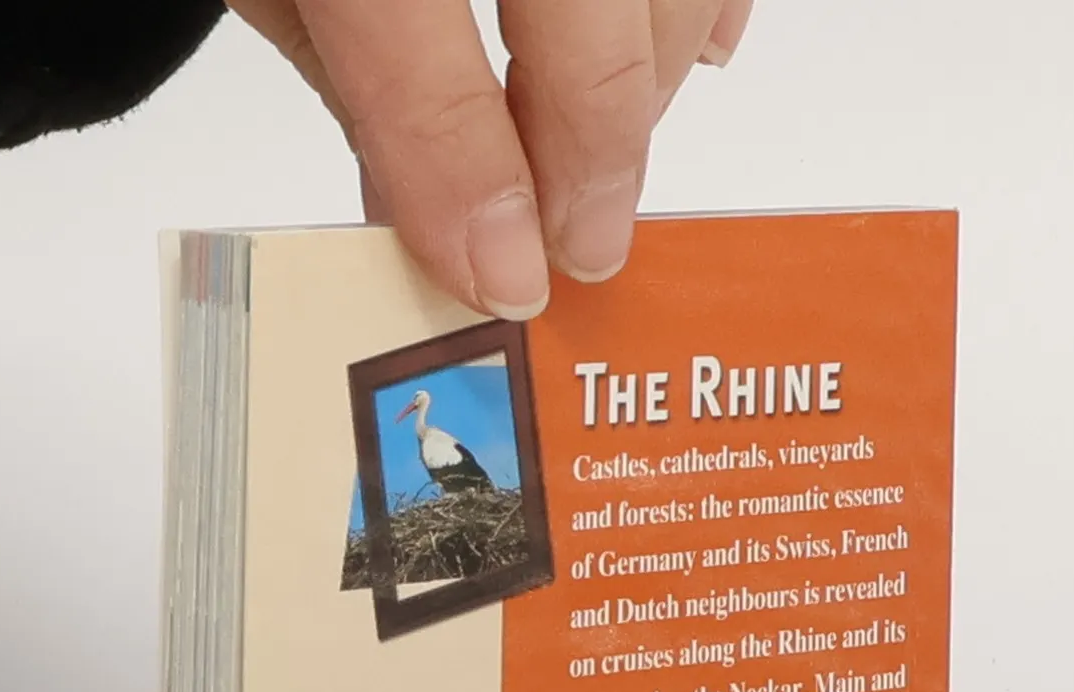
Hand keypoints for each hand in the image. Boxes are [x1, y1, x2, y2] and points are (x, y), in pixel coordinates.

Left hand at [227, 0, 752, 319]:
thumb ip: (369, 84)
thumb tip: (451, 222)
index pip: (415, 48)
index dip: (466, 178)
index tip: (503, 282)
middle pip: (583, 9)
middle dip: (594, 149)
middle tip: (583, 248)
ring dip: (650, 81)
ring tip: (604, 159)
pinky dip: (705, 1)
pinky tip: (688, 52)